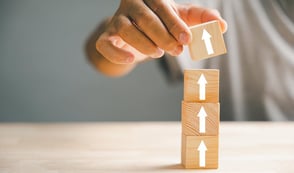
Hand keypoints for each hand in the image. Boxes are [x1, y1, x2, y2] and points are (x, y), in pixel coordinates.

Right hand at [96, 0, 226, 64]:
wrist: (139, 31)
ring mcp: (117, 20)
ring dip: (144, 44)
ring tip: (159, 53)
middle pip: (145, 18)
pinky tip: (131, 60)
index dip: (174, 23)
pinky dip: (116, 53)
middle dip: (162, 36)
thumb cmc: (164, 22)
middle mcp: (132, 4)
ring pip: (127, 30)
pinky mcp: (107, 37)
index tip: (187, 39)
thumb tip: (222, 26)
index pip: (162, 6)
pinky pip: (106, 44)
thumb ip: (203, 19)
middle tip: (178, 50)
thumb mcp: (184, 18)